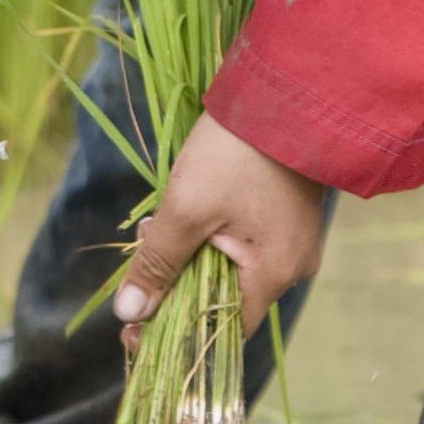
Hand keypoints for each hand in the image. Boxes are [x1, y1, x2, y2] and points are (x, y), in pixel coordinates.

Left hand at [107, 110, 326, 345]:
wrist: (287, 89)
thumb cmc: (237, 151)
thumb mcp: (187, 208)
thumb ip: (158, 264)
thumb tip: (130, 315)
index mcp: (274, 274)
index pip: (222, 332)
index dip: (175, 334)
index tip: (133, 329)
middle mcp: (293, 266)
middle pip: (224, 300)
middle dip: (175, 285)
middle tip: (140, 257)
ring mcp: (294, 239)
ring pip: (231, 268)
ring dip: (189, 256)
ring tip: (154, 225)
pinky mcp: (289, 213)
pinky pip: (244, 243)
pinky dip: (210, 236)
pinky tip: (185, 209)